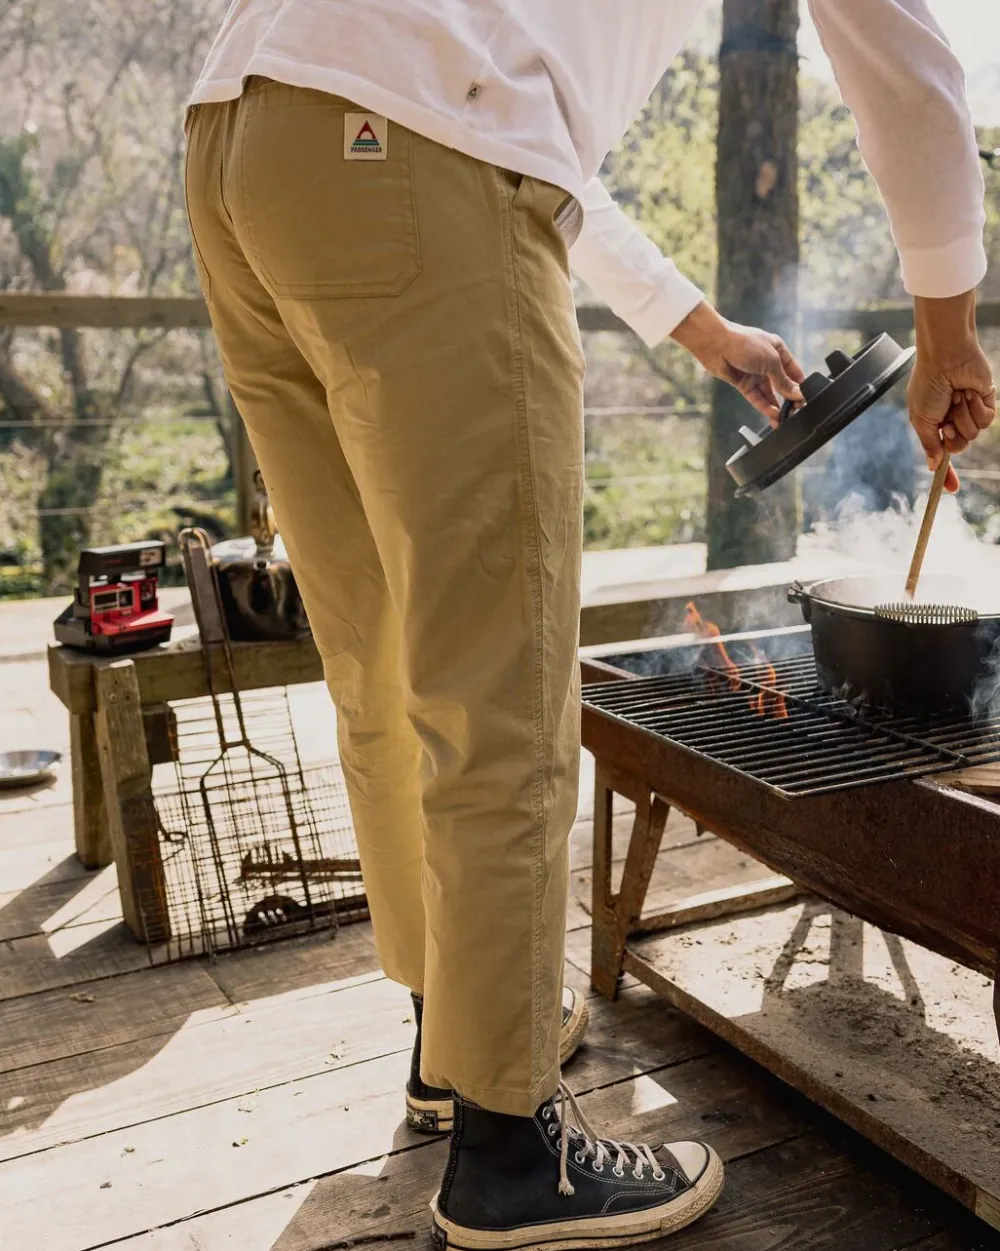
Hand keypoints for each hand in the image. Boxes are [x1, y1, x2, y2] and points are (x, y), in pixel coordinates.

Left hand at [671, 300, 803, 422]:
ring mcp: (754, 373)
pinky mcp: (742, 383)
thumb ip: (783, 381)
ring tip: (784, 420)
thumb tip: (797, 394)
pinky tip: (773, 414)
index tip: (805, 399)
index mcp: (778, 350)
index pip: (793, 371)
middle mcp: (767, 362)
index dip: (799, 386)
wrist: (715, 344)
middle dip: (789, 399)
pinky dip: (764, 406)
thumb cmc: (744, 343)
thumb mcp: (770, 361)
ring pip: (768, 394)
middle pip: (781, 385)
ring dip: (776, 407)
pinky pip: (756, 397)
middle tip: (795, 413)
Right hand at [910, 292, 996, 493]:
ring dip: (963, 417)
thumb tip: (933, 466)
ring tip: (957, 399)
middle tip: (947, 420)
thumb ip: (929, 444)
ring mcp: (971, 412)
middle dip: (953, 436)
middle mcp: (954, 420)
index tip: (952, 489)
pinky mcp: (986, 403)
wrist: (945, 360)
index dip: (947, 472)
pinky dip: (976, 409)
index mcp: (936, 424)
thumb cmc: (928, 385)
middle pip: (959, 447)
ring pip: (973, 435)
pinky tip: (970, 394)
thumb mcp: (920, 420)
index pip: (943, 453)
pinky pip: (986, 421)